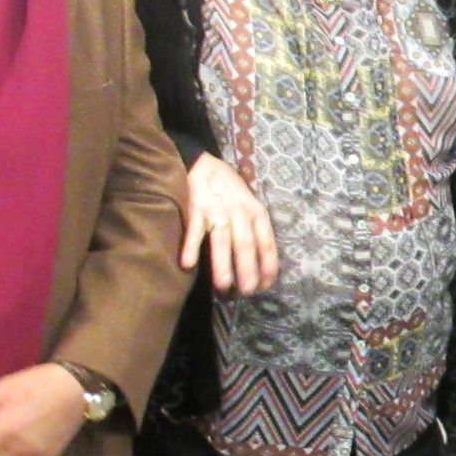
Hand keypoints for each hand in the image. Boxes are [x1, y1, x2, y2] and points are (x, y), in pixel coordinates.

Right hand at [182, 154, 280, 296]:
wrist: (203, 164)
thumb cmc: (230, 191)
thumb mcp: (250, 206)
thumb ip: (255, 231)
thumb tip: (260, 267)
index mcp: (257, 213)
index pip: (267, 243)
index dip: (267, 266)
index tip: (265, 286)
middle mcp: (240, 212)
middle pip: (245, 244)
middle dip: (247, 270)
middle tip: (246, 292)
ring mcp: (217, 210)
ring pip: (222, 239)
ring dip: (222, 264)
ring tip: (223, 286)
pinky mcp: (195, 208)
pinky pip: (194, 229)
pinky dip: (191, 246)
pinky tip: (188, 264)